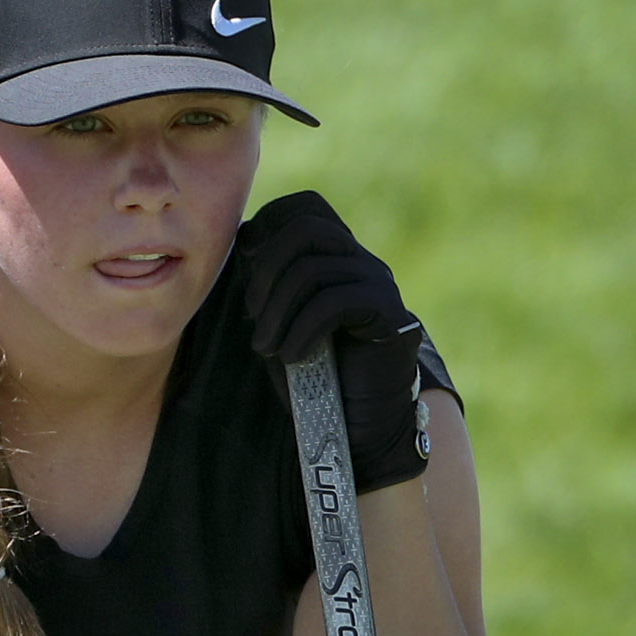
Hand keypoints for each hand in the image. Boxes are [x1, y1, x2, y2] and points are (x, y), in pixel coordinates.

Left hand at [238, 190, 429, 492]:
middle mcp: (361, 262)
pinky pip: (335, 301)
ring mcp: (378, 284)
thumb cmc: (317, 379)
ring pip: (313, 268)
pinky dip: (302, 330)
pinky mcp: (389, 314)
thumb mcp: (281, 324)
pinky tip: (295, 357)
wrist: (360, 428)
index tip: (249, 276)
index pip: (305, 206)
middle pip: (306, 227)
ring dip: (277, 311)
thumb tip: (245, 244)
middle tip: (254, 315)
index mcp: (335, 258)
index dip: (267, 228)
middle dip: (266, 271)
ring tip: (269, 347)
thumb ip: (269, 285)